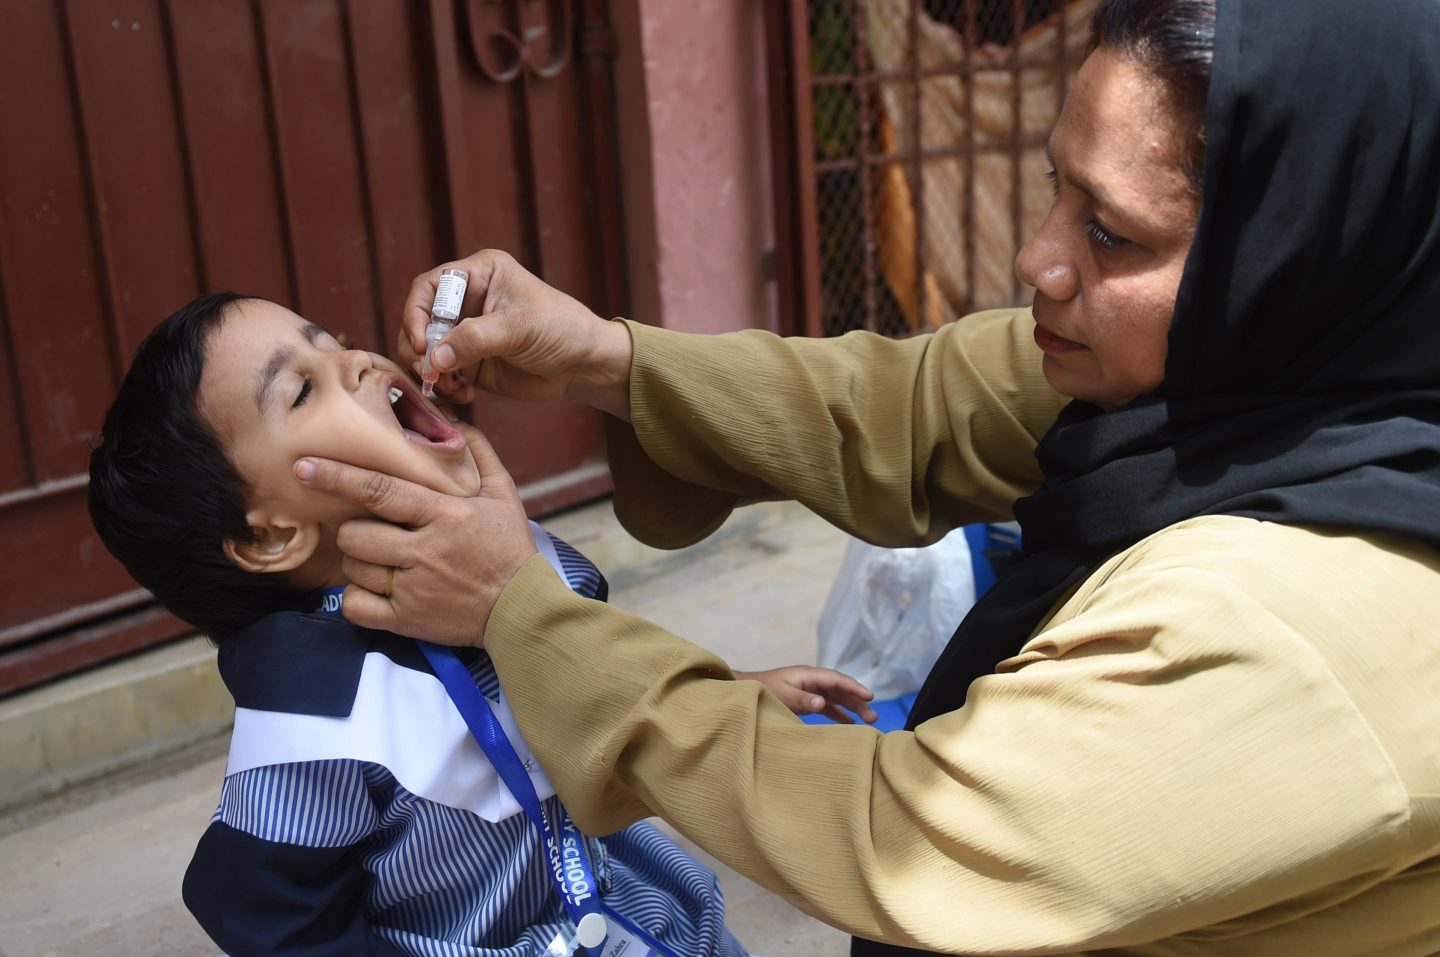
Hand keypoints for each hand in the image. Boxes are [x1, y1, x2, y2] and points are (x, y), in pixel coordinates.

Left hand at [293, 422, 535, 644]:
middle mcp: (425, 550)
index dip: (338, 476)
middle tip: (375, 533)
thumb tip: (451, 417)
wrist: (524, 608)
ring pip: (353, 568)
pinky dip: (357, 599)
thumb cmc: (510, 547)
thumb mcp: (503, 494)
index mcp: (445, 514)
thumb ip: (478, 453)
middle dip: (355, 531)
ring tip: (384, 561)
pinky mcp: (408, 620)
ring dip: (360, 562)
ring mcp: (414, 588)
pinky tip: (376, 591)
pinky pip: (356, 607)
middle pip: (355, 534)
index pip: (380, 490)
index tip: (304, 466)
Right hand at [397, 249, 632, 417]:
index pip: (430, 287)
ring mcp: (466, 333)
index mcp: (479, 274)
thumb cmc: (560, 330)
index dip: (416, 314)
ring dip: (432, 372)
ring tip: (454, 387)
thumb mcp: (519, 328)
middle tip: (430, 373)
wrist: (584, 365)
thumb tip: (434, 358)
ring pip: (426, 351)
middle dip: (418, 349)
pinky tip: (465, 394)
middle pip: (420, 321)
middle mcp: (468, 301)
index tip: (419, 342)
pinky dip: (446, 387)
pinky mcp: (471, 362)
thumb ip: (474, 339)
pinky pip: (443, 375)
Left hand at [734, 666, 878, 723]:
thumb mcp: (782, 695)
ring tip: (868, 720)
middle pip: (840, 689)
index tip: (870, 696)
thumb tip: (822, 702)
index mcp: (808, 675)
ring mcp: (810, 690)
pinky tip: (851, 723)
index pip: (836, 679)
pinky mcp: (806, 701)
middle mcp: (812, 681)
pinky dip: (840, 714)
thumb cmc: (761, 690)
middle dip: (858, 700)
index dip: (854, 687)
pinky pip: (828, 706)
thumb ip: (802, 699)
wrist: (745, 690)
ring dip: (852, 707)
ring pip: (837, 698)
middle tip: (873, 716)